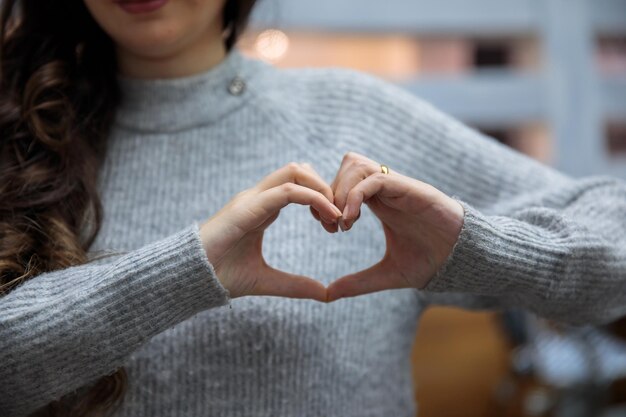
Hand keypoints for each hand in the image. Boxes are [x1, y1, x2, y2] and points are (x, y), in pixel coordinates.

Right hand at [200, 163, 341, 300]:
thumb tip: (325, 294)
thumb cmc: (220, 277)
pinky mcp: (247, 207)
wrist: (190, 280)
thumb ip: (295, 285)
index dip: (322, 199)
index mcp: (262, 209)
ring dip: (321, 188)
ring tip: (335, 216)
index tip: (336, 224)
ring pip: (295, 171)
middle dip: (325, 188)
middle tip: (339, 218)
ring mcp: (251, 199)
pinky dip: (312, 197)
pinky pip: (286, 191)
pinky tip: (327, 216)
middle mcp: (258, 198)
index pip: (298, 185)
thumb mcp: (267, 281)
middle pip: (300, 170)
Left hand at [326, 152, 464, 301]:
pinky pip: (374, 179)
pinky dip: (355, 196)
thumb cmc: (430, 260)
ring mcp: (397, 187)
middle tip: (331, 225)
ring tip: (344, 223)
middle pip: (347, 166)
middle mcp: (386, 189)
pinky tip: (351, 221)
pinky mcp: (409, 189)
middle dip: (331, 194)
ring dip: (342, 192)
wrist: (462, 259)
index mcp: (380, 202)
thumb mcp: (387, 274)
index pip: (344, 181)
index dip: (328, 200)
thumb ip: (358, 282)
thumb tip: (328, 294)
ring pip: (357, 165)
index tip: (327, 227)